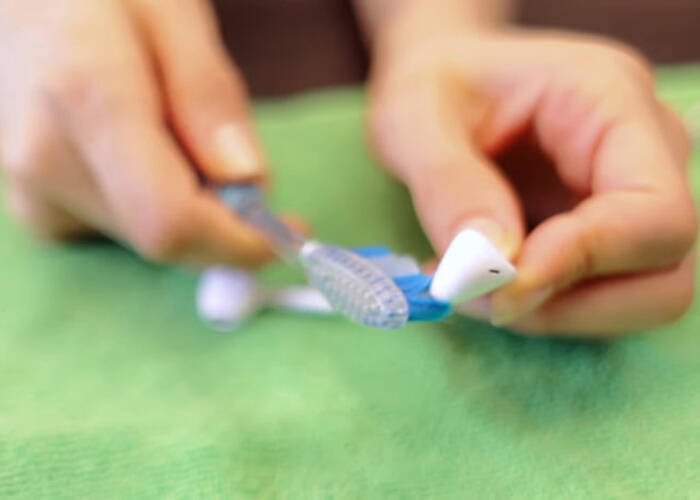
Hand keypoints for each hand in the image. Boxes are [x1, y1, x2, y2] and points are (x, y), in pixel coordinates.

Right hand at [0, 0, 271, 266]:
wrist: (21, 4)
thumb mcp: (175, 15)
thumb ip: (208, 97)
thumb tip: (249, 181)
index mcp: (85, 98)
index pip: (171, 219)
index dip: (240, 242)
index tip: (290, 230)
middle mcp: (46, 160)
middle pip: (167, 235)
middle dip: (224, 214)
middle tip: (233, 154)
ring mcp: (32, 191)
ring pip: (150, 236)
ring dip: (192, 202)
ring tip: (173, 127)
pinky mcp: (39, 208)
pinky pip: (124, 228)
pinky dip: (159, 201)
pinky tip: (146, 148)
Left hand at [369, 24, 696, 335]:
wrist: (444, 90)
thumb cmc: (435, 88)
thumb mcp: (415, 118)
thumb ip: (449, 185)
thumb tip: (491, 265)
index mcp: (611, 100)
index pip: (654, 209)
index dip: (585, 260)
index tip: (501, 285)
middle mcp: (645, 152)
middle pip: (665, 270)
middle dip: (568, 303)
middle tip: (472, 294)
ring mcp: (632, 199)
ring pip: (640, 297)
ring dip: (553, 313)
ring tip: (466, 285)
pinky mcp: (606, 236)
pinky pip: (600, 296)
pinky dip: (544, 308)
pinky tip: (482, 281)